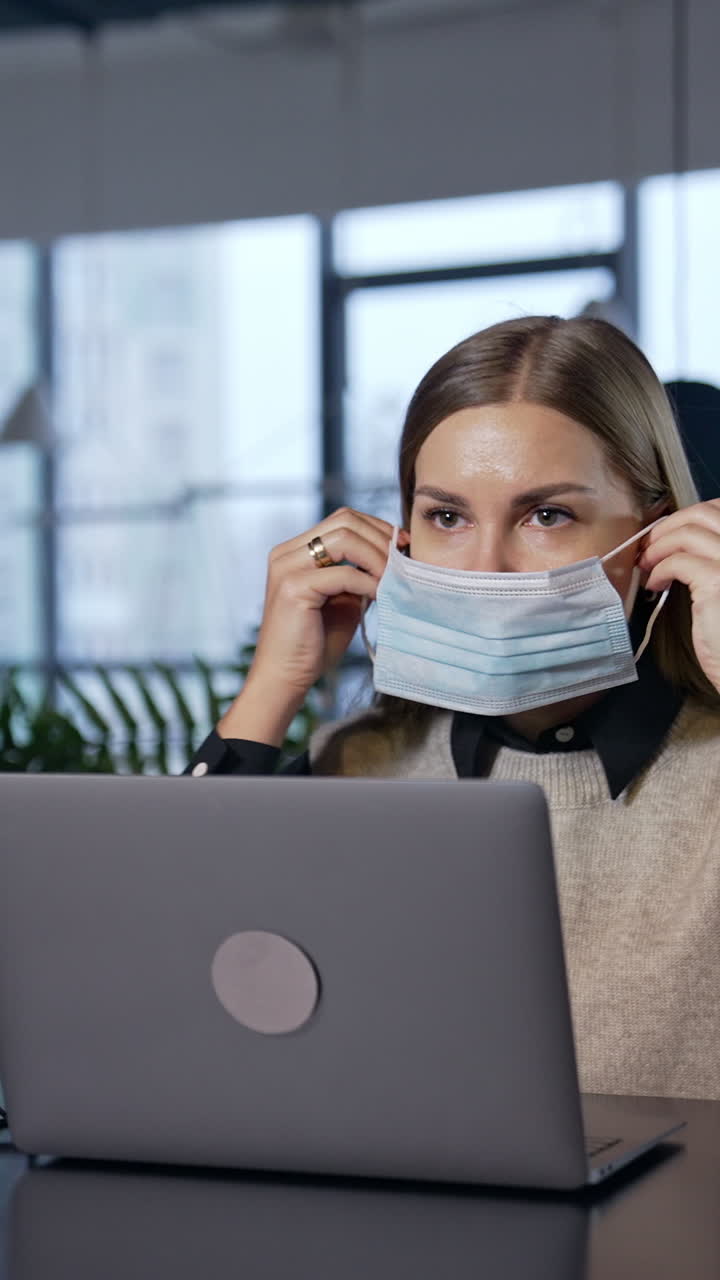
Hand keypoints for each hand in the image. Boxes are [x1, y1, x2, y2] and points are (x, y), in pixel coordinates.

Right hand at [219, 510, 407, 744]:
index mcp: (295, 550)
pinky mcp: (293, 588)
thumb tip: (395, 555)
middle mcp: (286, 553)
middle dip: (381, 539)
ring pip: (345, 538)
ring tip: (392, 579)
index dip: (377, 527)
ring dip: (377, 557)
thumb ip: (360, 573)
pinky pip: (344, 573)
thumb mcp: (343, 598)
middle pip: (345, 520)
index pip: (343, 518)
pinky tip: (380, 596)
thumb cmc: (314, 642)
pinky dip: (368, 582)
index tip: (402, 545)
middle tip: (403, 562)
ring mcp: (287, 568)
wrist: (286, 677)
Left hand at [637, 499, 719, 692]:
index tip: (667, 530)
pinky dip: (659, 569)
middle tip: (649, 544)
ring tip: (647, 564)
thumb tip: (679, 538)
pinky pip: (677, 562)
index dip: (687, 516)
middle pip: (703, 513)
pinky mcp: (718, 582)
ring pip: (687, 533)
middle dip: (668, 525)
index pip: (719, 509)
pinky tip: (655, 584)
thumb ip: (713, 557)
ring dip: (658, 545)